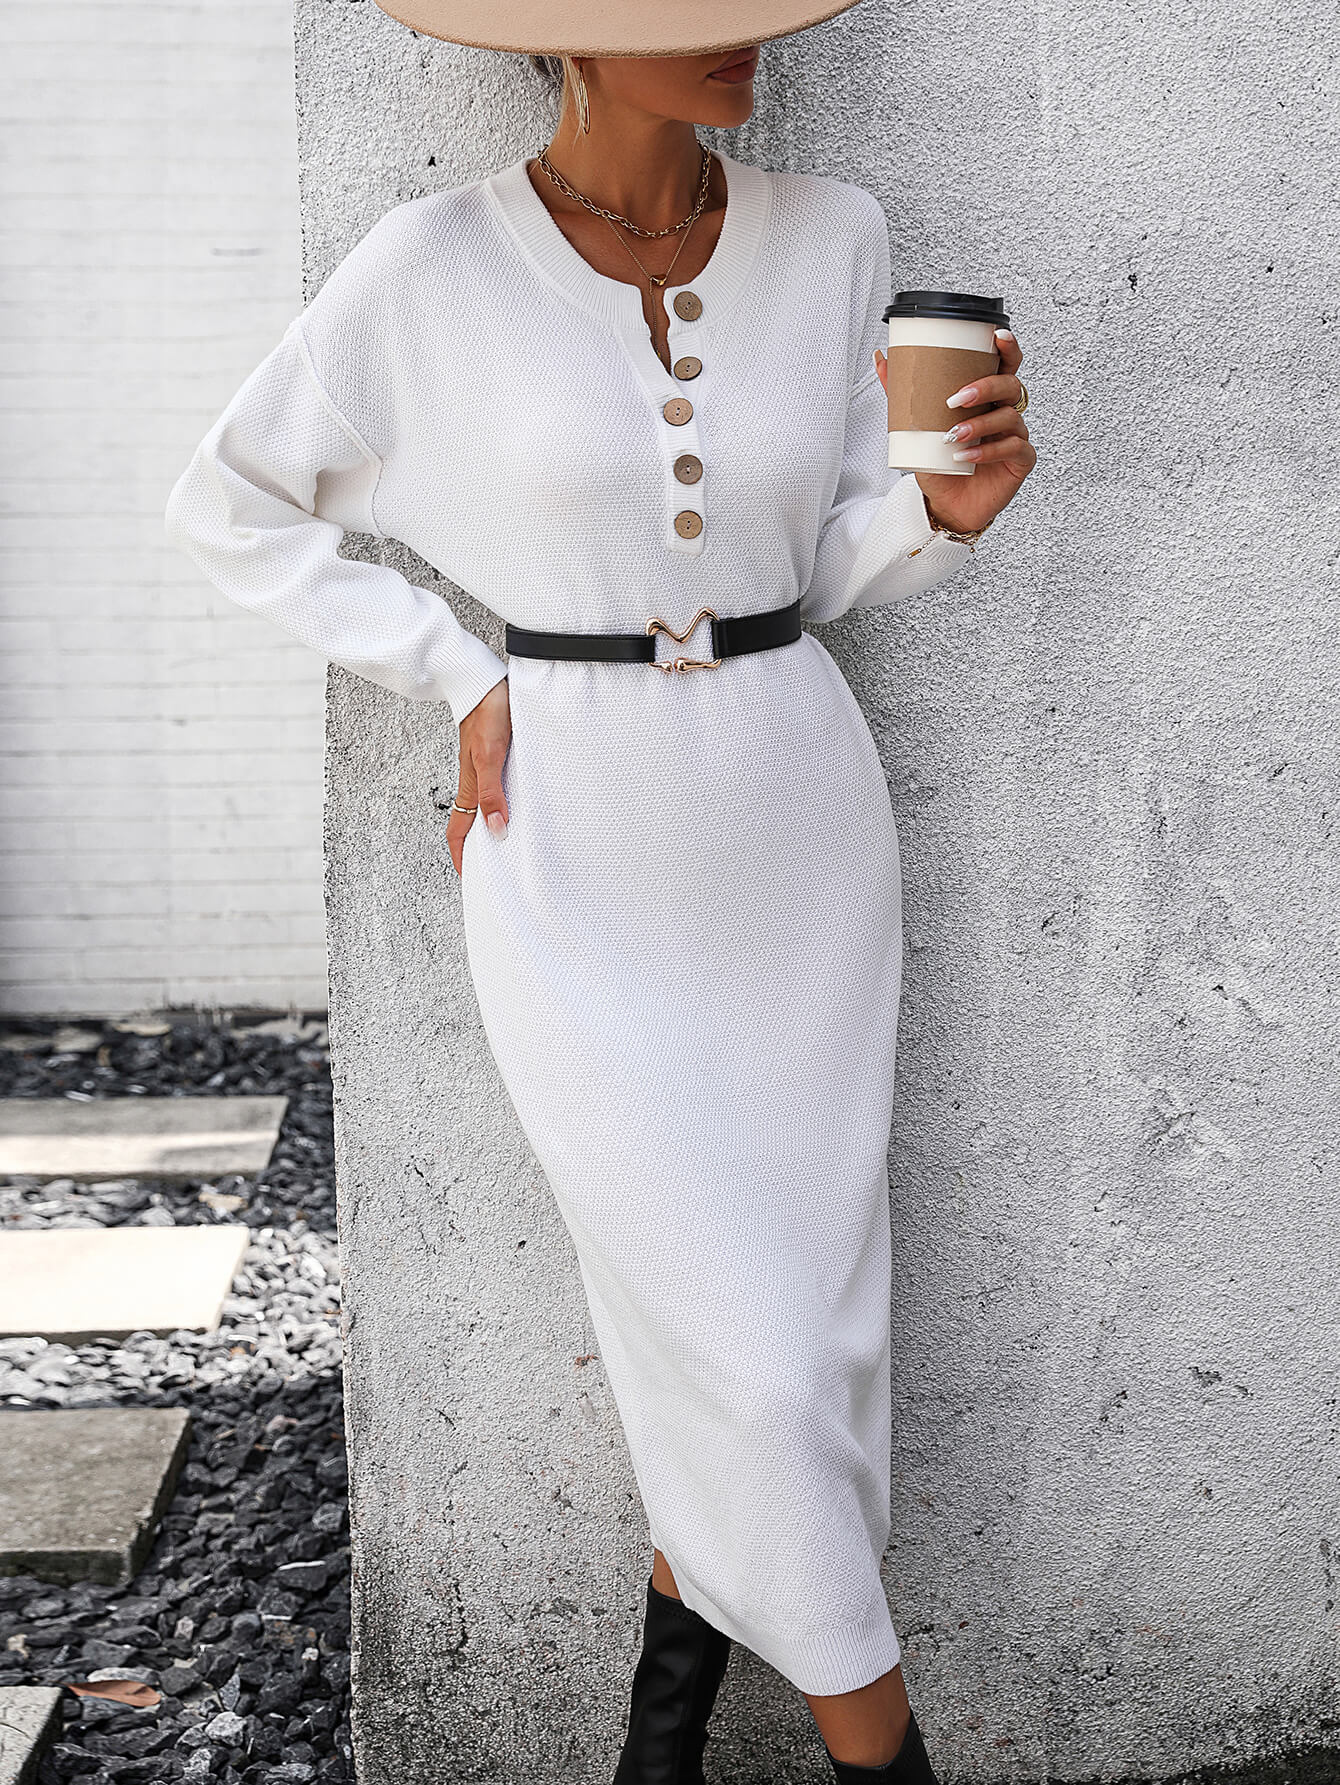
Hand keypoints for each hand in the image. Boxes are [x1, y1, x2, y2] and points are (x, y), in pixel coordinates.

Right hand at [446, 678, 510, 876]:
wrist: (485, 683)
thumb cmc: (487, 715)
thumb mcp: (491, 758)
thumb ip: (493, 794)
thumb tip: (496, 832)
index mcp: (469, 787)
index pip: (459, 831)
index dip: (462, 857)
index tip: (471, 879)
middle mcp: (475, 783)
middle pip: (472, 824)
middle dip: (480, 848)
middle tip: (496, 869)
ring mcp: (484, 770)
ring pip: (486, 807)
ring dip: (493, 827)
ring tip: (510, 844)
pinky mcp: (496, 757)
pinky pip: (497, 789)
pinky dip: (504, 804)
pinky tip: (520, 806)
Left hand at [874, 328, 1034, 534]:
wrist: (944, 503)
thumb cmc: (938, 463)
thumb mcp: (915, 426)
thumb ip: (901, 393)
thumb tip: (881, 358)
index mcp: (986, 398)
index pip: (1005, 364)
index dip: (1008, 348)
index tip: (998, 336)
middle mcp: (1004, 412)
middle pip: (1010, 386)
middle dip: (986, 387)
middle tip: (957, 399)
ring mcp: (1015, 435)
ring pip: (1009, 418)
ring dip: (980, 424)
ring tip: (954, 435)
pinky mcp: (1020, 460)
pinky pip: (1013, 448)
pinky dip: (987, 451)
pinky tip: (966, 457)